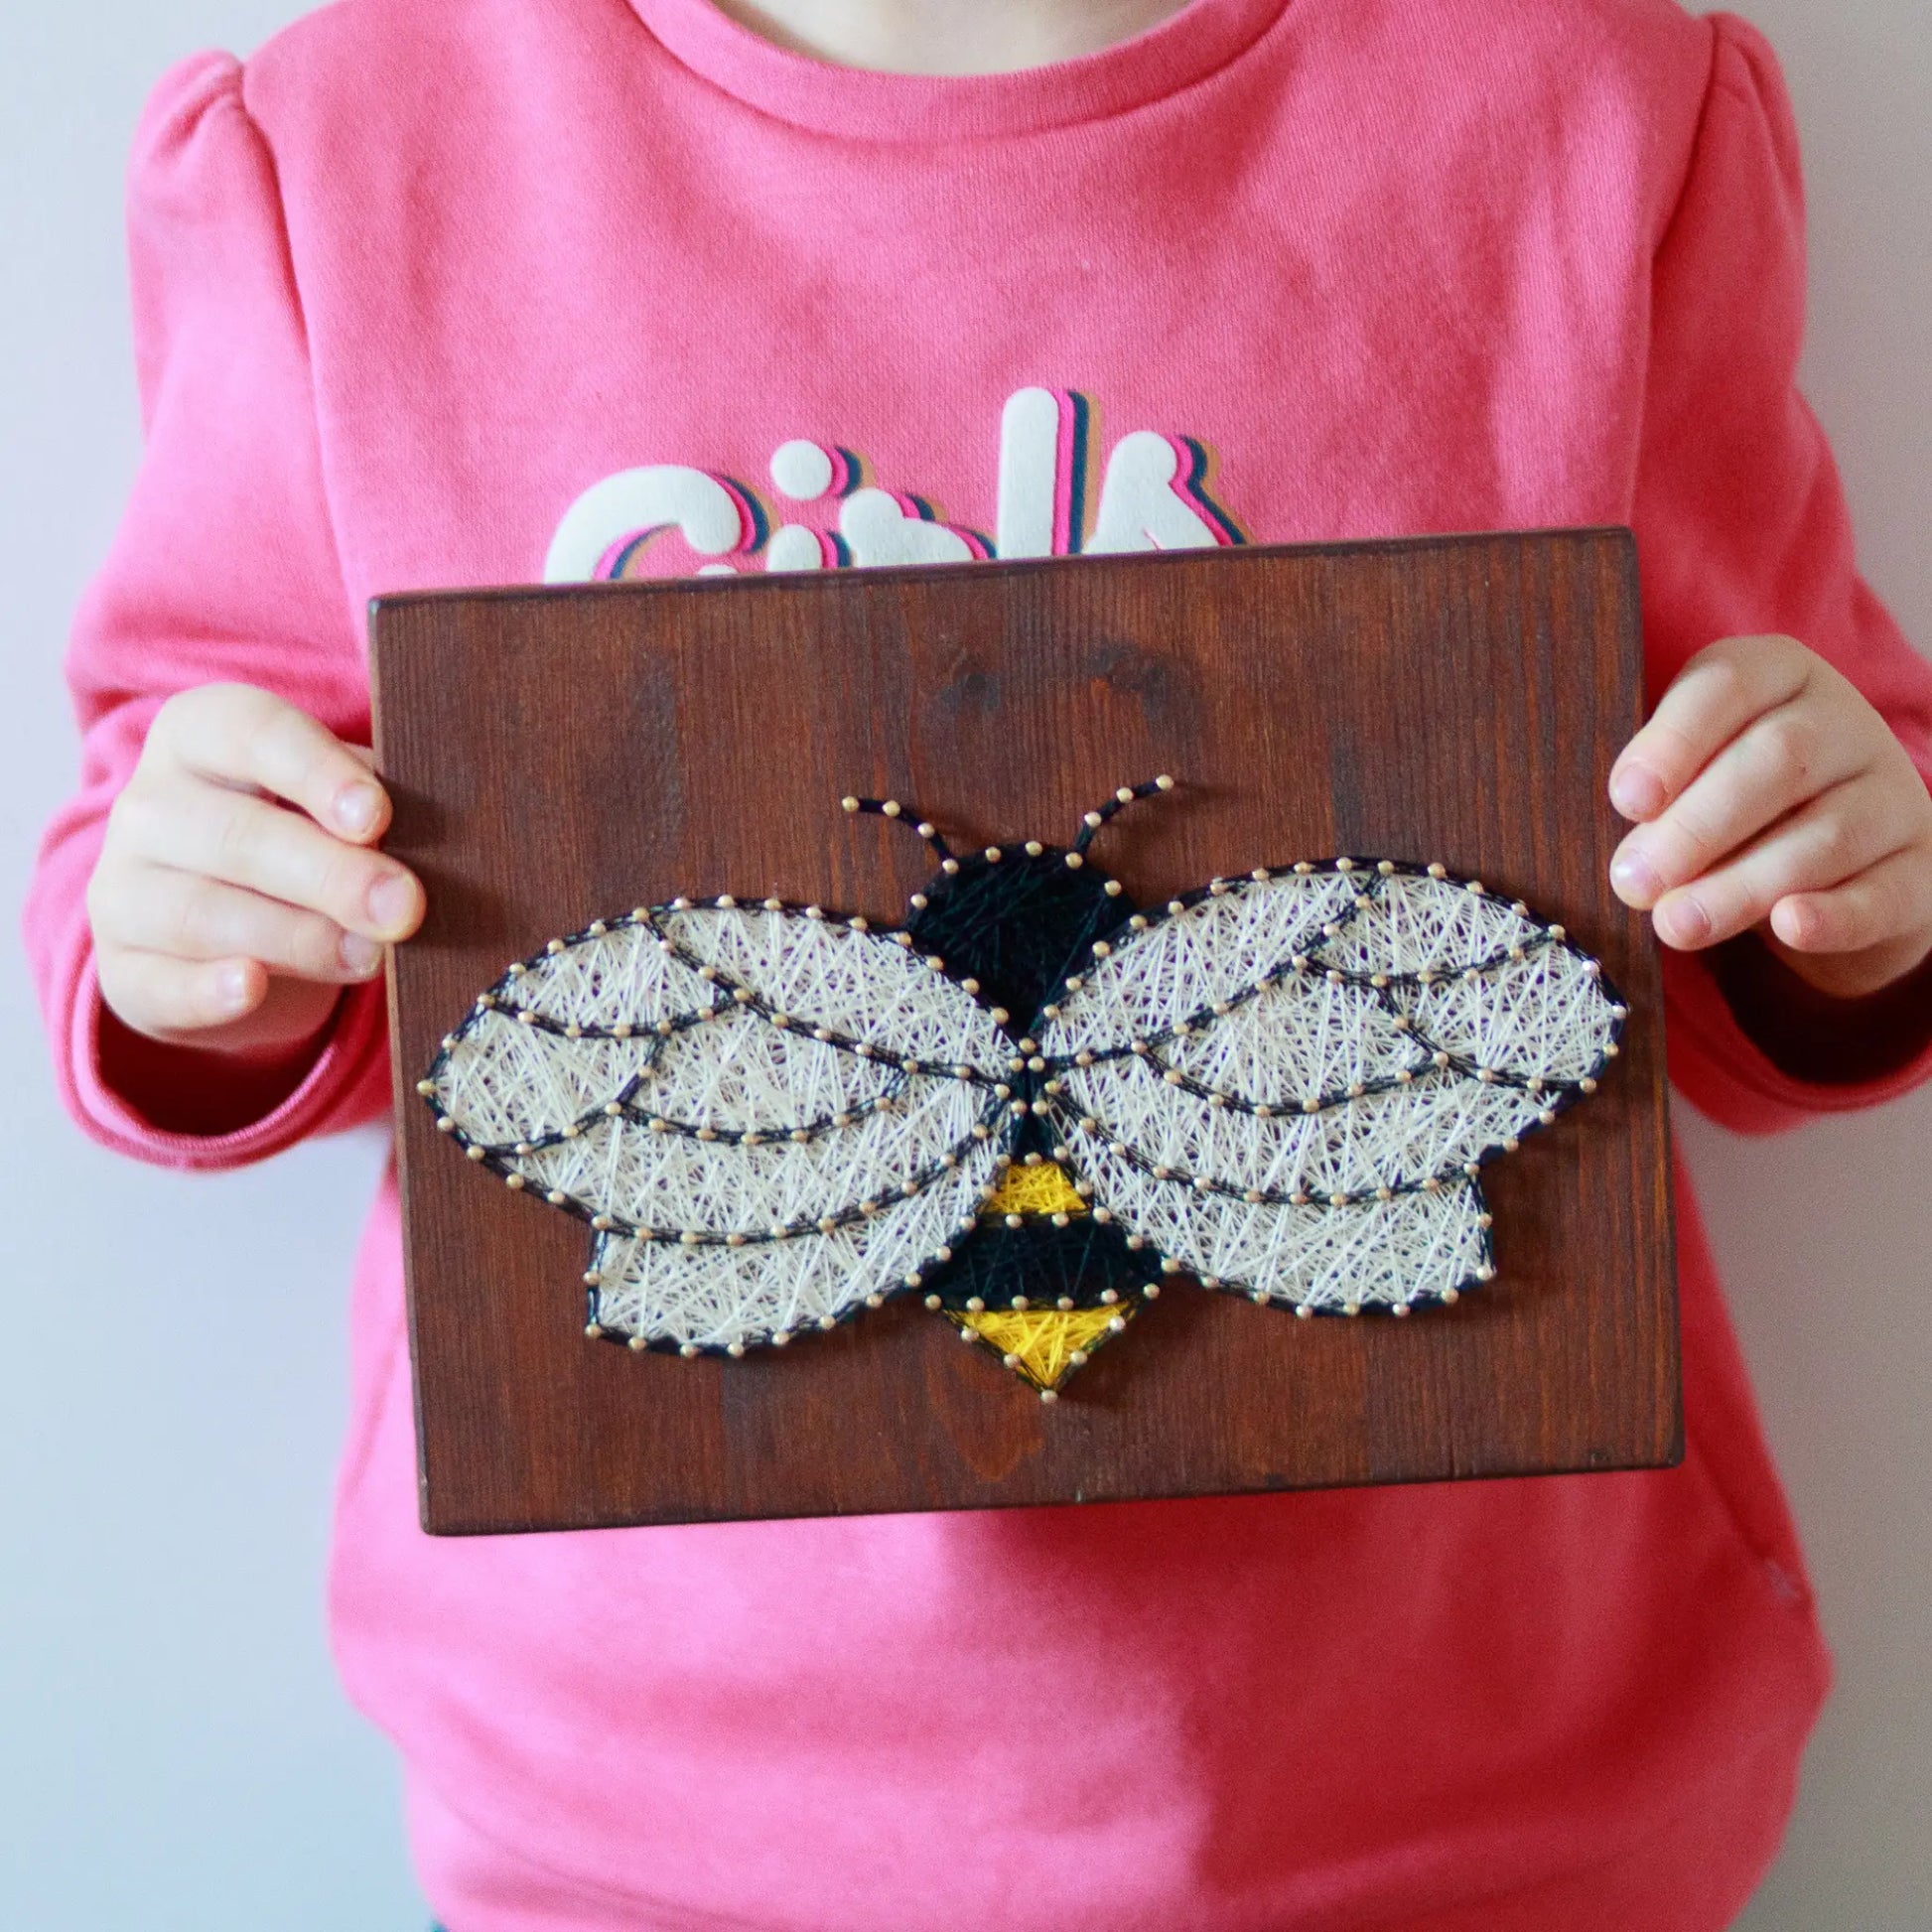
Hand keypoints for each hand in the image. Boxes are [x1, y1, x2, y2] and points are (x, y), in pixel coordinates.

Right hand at [87, 683, 424, 1057]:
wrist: (234, 928)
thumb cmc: (309, 839)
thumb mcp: (343, 806)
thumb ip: (380, 807)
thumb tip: (452, 835)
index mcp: (205, 736)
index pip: (251, 733)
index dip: (315, 772)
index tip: (376, 815)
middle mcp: (150, 804)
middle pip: (233, 834)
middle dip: (329, 874)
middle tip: (405, 907)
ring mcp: (123, 888)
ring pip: (201, 912)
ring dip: (296, 937)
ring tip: (370, 956)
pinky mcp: (122, 969)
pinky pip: (160, 983)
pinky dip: (207, 990)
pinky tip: (251, 985)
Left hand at [1608, 635, 1931, 998]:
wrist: (1837, 864)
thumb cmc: (1735, 808)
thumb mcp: (1691, 781)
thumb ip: (1661, 803)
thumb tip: (1634, 863)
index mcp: (1778, 676)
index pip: (1728, 685)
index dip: (1674, 742)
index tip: (1627, 801)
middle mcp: (1846, 723)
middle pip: (1778, 759)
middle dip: (1696, 826)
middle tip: (1634, 882)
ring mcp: (1892, 795)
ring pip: (1825, 835)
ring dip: (1741, 885)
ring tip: (1675, 924)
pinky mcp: (1916, 869)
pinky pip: (1880, 893)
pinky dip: (1834, 915)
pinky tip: (1789, 926)